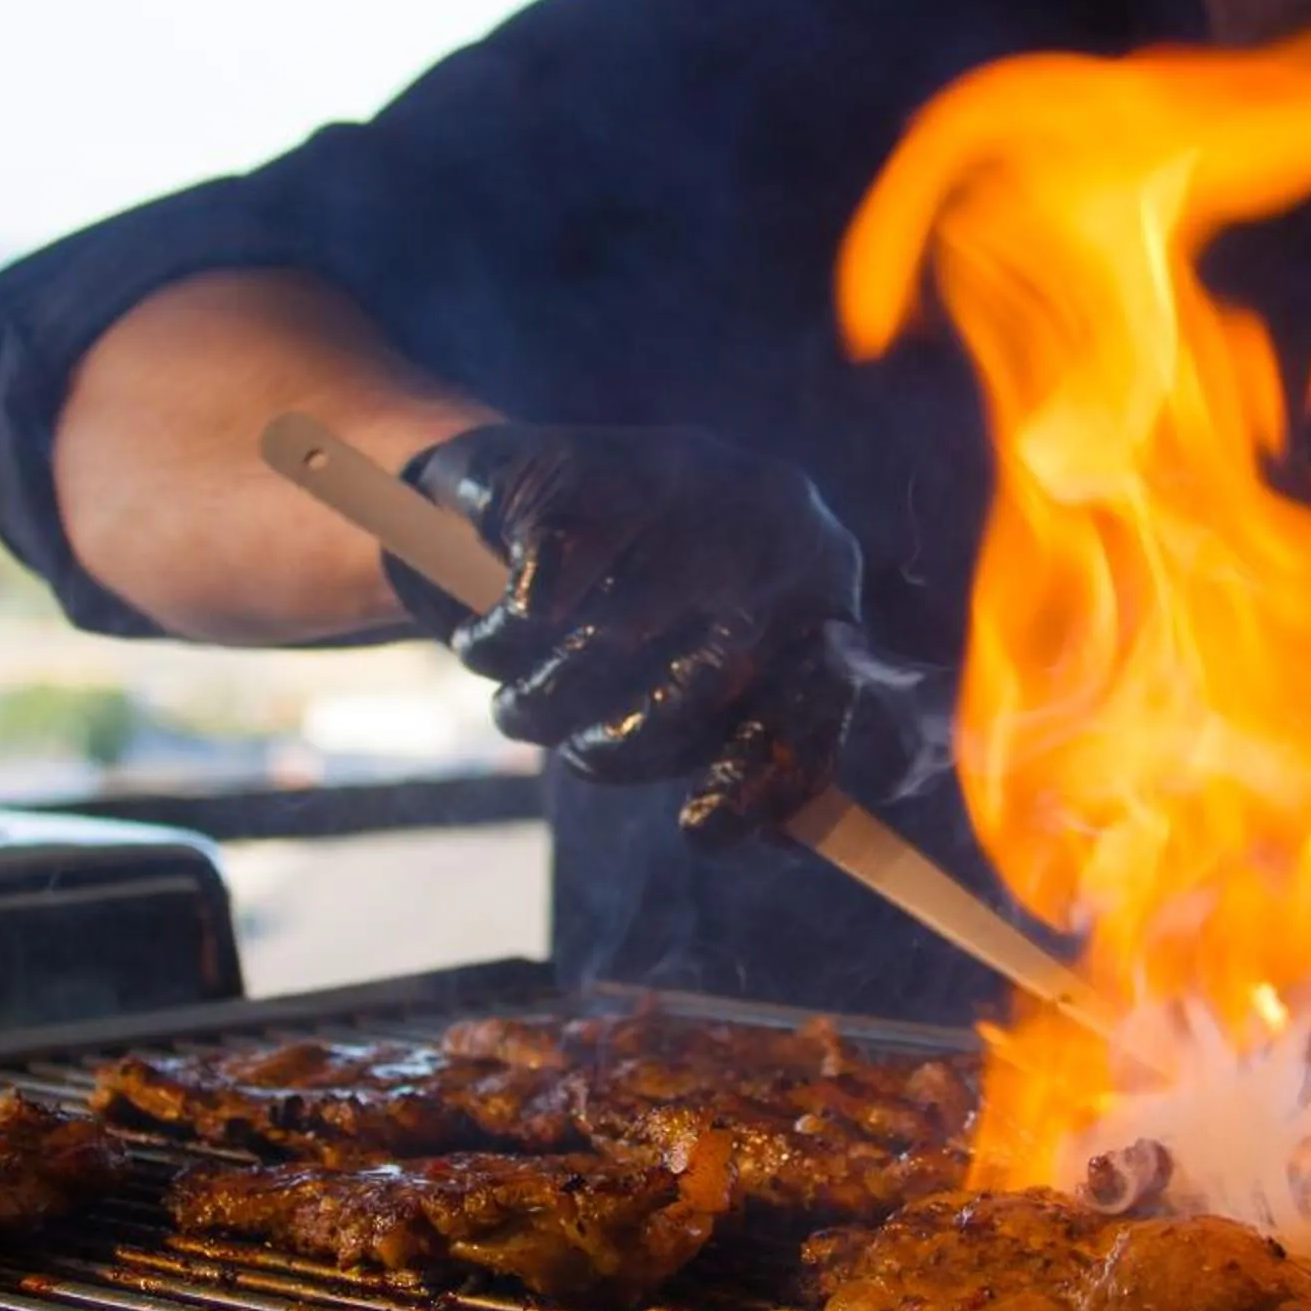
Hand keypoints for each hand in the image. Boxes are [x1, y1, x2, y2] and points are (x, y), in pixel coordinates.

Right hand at [388, 424, 862, 841]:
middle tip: (576, 753)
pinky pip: (536, 606)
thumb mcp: (708, 668)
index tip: (697, 834)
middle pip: (703, 683)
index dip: (758, 775)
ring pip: (607, 645)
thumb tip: (773, 841)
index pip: (819, 692)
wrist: (522, 490)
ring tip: (517, 705)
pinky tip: (488, 635)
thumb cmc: (640, 602)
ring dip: (539, 704)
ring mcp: (684, 480)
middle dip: (620, 747)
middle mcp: (775, 518)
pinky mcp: (584, 469)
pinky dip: (497, 644)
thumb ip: (751, 746)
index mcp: (822, 579)